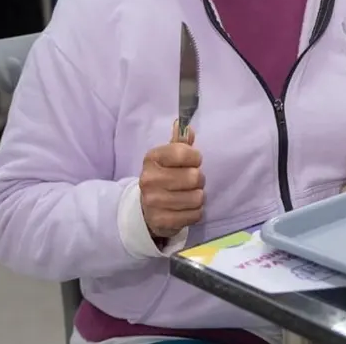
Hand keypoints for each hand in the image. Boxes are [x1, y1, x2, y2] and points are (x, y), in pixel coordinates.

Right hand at [139, 120, 205, 240]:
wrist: (147, 208)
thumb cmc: (165, 176)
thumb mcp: (169, 157)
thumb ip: (180, 142)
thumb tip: (185, 124)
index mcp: (152, 158)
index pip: (182, 152)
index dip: (195, 157)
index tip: (194, 161)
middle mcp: (148, 179)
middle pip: (194, 177)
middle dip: (198, 180)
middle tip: (191, 182)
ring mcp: (153, 202)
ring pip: (197, 197)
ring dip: (198, 197)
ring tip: (188, 195)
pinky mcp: (162, 221)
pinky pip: (195, 215)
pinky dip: (195, 212)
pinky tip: (185, 209)